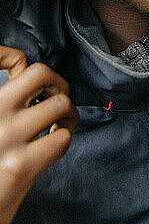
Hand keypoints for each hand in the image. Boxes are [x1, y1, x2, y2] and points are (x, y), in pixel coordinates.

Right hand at [0, 46, 79, 223]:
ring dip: (67, 115)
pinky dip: (63, 141)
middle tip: (55, 99)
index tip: (19, 68)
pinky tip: (50, 148)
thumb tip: (21, 66)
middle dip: (57, 84)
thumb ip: (3, 97)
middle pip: (41, 73)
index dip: (12, 56)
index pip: (0, 57)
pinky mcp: (21, 166)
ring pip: (60, 105)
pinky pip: (62, 139)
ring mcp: (6, 138)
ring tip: (58, 126)